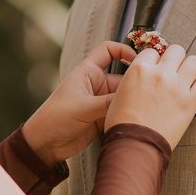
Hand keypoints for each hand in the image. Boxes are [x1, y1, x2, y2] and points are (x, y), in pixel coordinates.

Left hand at [22, 40, 138, 164]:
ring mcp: (101, 101)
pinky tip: (138, 119)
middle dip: (135, 83)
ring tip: (146, 107)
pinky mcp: (103, 118)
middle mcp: (97, 84)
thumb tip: (133, 99)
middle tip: (150, 91)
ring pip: (124, 96)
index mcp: (88, 72)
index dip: (124, 50)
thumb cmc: (55, 118)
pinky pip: (121, 112)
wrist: (44, 144)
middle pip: (123, 77)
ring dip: (133, 101)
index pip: (108, 51)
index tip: (139, 60)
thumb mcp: (83, 107)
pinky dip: (128, 114)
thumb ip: (109, 103)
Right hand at [104, 43, 195, 149]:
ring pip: (195, 62)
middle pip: (177, 50)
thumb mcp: (119, 94)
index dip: (155, 60)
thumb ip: (133, 79)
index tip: (157, 68)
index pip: (153, 51)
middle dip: (175, 60)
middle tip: (173, 72)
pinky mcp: (190, 102)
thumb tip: (142, 75)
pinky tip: (193, 95)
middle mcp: (160, 73)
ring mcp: (177, 86)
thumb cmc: (122, 124)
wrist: (134, 146)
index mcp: (140, 69)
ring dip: (191, 69)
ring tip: (186, 80)